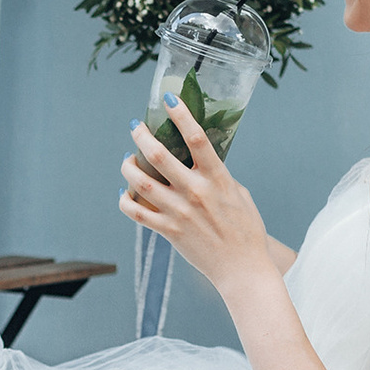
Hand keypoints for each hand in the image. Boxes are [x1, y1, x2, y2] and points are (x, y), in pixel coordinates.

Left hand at [118, 99, 275, 298]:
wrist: (242, 269)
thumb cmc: (246, 231)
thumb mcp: (240, 195)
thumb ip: (220, 177)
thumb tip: (201, 163)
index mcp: (217, 178)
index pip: (196, 138)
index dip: (180, 114)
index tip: (168, 99)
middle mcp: (195, 192)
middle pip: (159, 155)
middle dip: (142, 135)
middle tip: (135, 126)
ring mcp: (179, 212)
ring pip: (141, 182)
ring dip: (128, 166)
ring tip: (127, 159)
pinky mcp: (168, 231)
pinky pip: (137, 213)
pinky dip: (125, 201)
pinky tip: (124, 194)